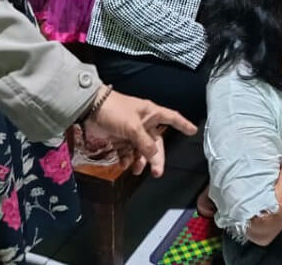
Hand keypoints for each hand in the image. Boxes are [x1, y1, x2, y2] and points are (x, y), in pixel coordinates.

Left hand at [83, 90, 197, 175]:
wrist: (88, 109)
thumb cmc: (115, 111)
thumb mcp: (132, 127)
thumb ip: (145, 143)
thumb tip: (154, 156)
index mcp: (151, 114)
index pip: (172, 118)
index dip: (183, 124)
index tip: (193, 131)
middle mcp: (144, 123)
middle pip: (156, 143)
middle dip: (157, 158)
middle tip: (157, 173)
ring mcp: (131, 132)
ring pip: (141, 151)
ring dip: (140, 161)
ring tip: (136, 170)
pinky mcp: (119, 139)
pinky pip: (128, 153)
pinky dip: (127, 160)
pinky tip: (124, 164)